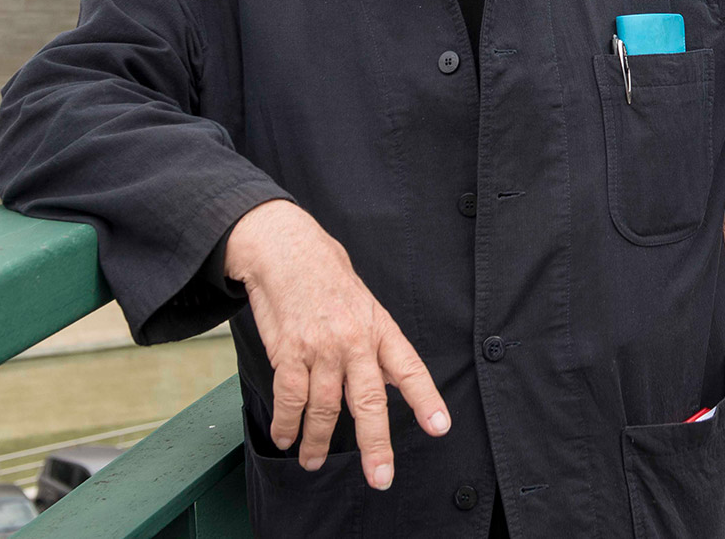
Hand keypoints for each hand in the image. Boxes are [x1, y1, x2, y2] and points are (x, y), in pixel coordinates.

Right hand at [225, 200, 449, 483]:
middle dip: (376, 444)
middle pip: (367, 401)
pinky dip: (286, 423)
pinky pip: (289, 398)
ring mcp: (320, 347)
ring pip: (325, 407)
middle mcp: (354, 340)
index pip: (409, 368)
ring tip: (314, 460)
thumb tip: (389, 381)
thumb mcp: (365, 304)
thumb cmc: (327, 276)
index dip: (425, 399)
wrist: (285, 249)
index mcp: (380, 327)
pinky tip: (285, 437)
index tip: (439, 427)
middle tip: (380, 477)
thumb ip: (377, 344)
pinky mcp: (288, 351)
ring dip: (318, 441)